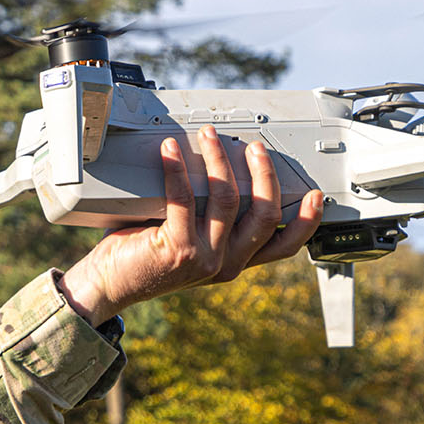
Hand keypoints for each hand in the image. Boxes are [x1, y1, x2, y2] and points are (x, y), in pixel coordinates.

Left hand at [57, 125, 324, 323]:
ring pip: (227, 200)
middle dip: (263, 175)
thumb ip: (208, 220)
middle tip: (253, 148)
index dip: (305, 222)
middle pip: (262, 215)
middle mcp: (224, 264)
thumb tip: (220, 171)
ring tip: (209, 137)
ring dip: (219, 161)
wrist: (107, 286)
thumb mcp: (187, 240)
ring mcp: (203, 259)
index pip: (281, 247)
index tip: (315, 195)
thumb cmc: (141, 258)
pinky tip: (170, 151)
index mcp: (232, 262)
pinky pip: (183, 198)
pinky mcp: (178, 249)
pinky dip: (177, 169)